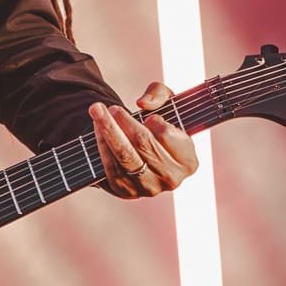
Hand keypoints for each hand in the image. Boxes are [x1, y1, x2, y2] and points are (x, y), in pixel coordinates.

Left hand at [90, 82, 198, 198]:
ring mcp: (148, 189)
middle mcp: (171, 179)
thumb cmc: (159, 124)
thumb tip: (144, 103)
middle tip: (111, 107)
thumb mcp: (168, 102)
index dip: (154, 123)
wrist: (144, 150)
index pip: (167, 136)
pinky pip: (111, 168)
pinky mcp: (126, 192)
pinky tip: (97, 130)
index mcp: (188, 162)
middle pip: (143, 145)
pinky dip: (102, 146)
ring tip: (97, 110)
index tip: (148, 116)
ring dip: (108, 131)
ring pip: (125, 157)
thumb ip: (160, 94)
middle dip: (124, 122)